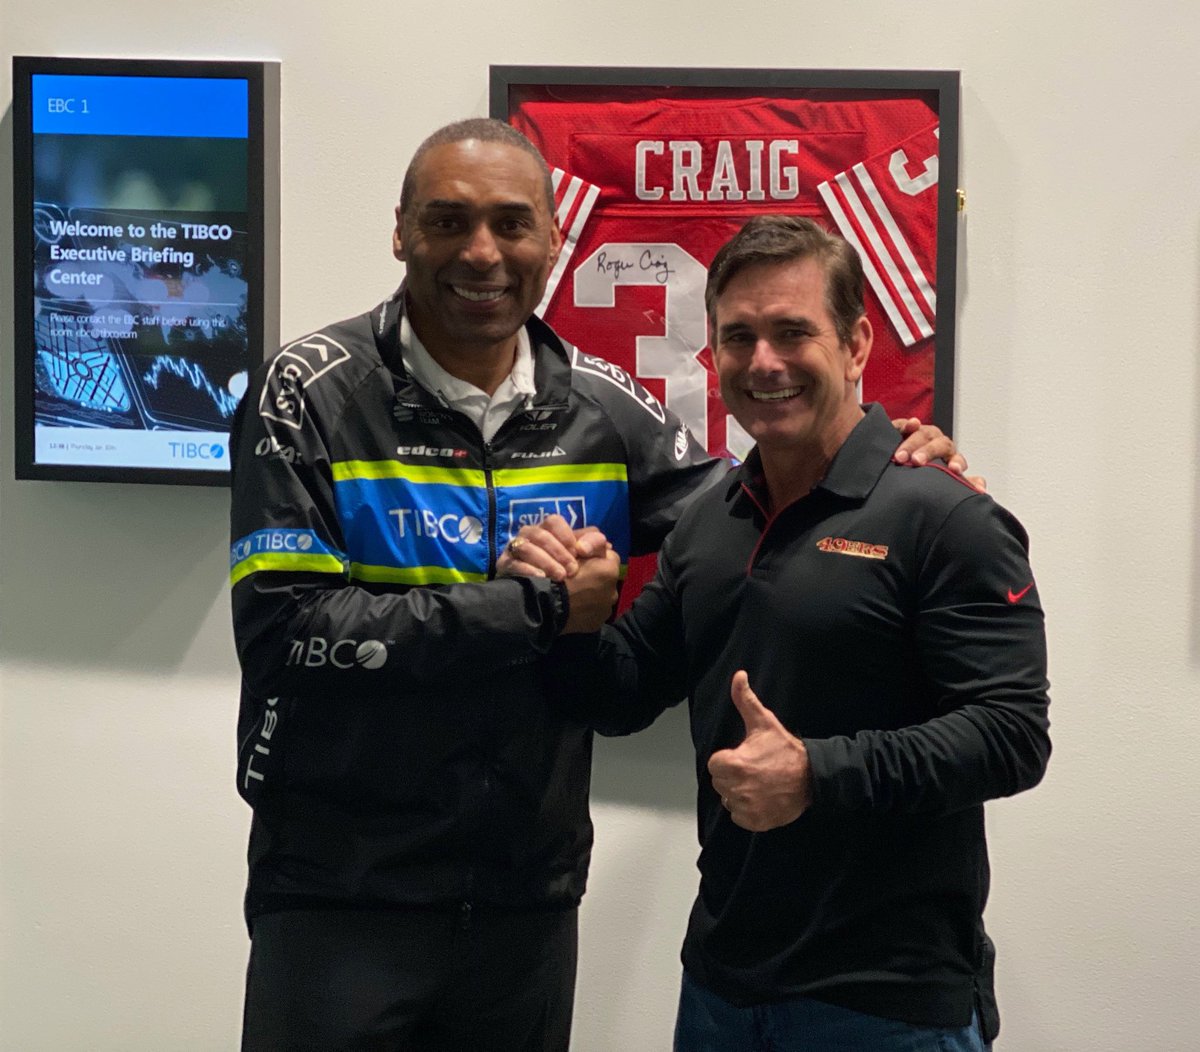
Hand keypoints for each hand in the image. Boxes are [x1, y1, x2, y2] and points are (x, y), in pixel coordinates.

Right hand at [497, 514, 610, 581]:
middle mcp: (529, 539)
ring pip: (526, 546)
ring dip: (546, 561)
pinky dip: (529, 570)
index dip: (566, 535)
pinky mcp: (504, 567)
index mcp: (548, 534)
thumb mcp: (589, 568)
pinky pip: (512, 563)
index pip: (554, 522)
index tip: (578, 552)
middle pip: (540, 533)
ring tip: (559, 577)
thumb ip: (596, 549)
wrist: (545, 611)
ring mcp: (514, 553)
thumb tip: (606, 544)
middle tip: (572, 571)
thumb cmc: (570, 585)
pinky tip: (541, 579)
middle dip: (558, 552)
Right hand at [562, 547, 620, 633]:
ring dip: (590, 591)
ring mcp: (605, 609)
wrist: (545, 604)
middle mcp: (613, 591)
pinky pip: (593, 611)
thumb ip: (591, 542)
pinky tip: (572, 605)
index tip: (580, 558)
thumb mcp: (574, 547)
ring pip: (600, 595)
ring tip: (573, 591)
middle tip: (576, 575)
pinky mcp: (595, 623)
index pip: (608, 555)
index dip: (593, 555)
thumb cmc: (557, 571)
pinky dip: (585, 607)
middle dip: (594, 575)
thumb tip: (604, 545)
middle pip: (605, 578)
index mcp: (610, 569)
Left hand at [707, 671, 811, 831]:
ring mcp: (746, 807)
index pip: (715, 765)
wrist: (811, 777)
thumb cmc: (784, 749)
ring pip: (729, 800)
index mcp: (733, 764)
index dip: (728, 760)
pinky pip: (738, 817)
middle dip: (732, 776)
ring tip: (758, 783)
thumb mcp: (763, 722)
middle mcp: (737, 788)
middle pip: (720, 783)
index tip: (744, 757)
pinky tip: (761, 798)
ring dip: (739, 794)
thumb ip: (745, 700)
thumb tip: (738, 676)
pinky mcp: (755, 822)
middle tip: (754, 769)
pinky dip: (746, 811)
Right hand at [889, 417, 985, 490]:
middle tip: (917, 461)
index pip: (957, 458)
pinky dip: (907, 424)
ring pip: (921, 434)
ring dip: (911, 444)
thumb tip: (979, 488)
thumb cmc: (927, 474)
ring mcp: (921, 434)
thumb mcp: (943, 481)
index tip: (954, 470)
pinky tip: (911, 424)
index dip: (957, 463)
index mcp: (949, 457)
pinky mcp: (903, 429)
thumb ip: (961, 483)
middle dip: (927, 452)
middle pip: (937, 444)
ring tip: (901, 457)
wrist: (906, 465)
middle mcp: (937, 443)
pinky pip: (905, 424)